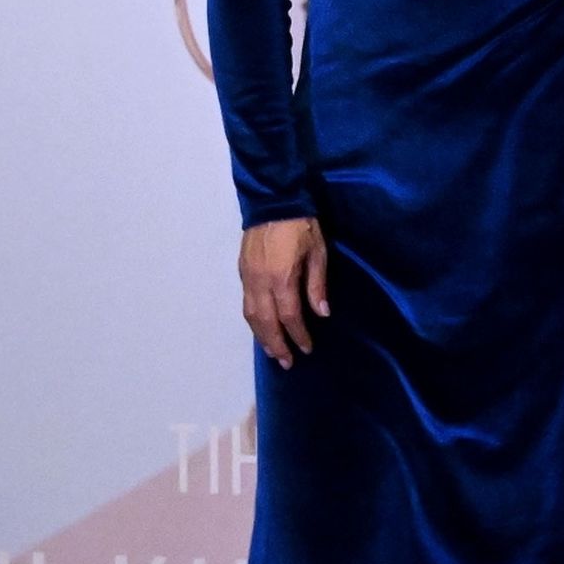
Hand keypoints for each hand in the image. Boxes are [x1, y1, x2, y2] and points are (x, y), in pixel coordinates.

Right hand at [239, 217, 328, 368]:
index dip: (298, 335)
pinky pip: (245, 303)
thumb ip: (317, 285)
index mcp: (282, 278)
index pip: (289, 316)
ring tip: (273, 352)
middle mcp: (261, 282)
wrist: (274, 200)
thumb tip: (321, 313)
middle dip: (277, 344)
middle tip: (287, 362)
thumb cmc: (302, 226)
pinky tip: (261, 328)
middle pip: (266, 322)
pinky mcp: (242, 272)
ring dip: (262, 337)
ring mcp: (248, 277)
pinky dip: (253, 320)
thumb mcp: (318, 253)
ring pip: (251, 315)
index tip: (307, 348)